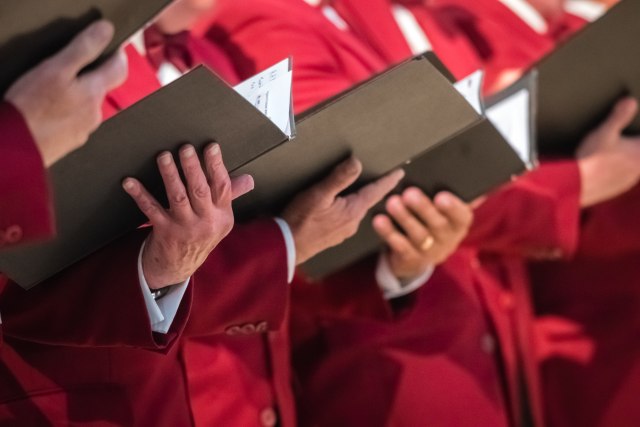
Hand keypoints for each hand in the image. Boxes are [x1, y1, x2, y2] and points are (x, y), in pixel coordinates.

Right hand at [5, 20, 127, 166]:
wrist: (16, 147)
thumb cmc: (31, 108)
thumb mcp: (56, 69)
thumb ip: (84, 49)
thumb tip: (106, 31)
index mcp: (94, 92)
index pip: (119, 70)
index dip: (116, 56)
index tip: (109, 48)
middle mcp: (95, 113)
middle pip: (101, 88)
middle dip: (90, 77)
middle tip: (68, 69)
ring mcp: (84, 130)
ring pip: (86, 106)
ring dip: (76, 97)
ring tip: (53, 93)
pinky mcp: (71, 142)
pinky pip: (74, 122)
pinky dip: (66, 114)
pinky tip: (49, 112)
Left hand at [122, 144, 253, 288]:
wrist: (180, 266)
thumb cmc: (200, 234)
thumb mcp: (219, 219)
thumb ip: (230, 196)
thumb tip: (249, 180)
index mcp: (222, 215)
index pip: (222, 187)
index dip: (217, 166)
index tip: (211, 146)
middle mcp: (206, 222)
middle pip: (200, 191)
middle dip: (192, 167)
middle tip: (185, 148)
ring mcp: (184, 228)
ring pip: (177, 197)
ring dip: (170, 176)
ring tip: (163, 157)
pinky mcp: (164, 232)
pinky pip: (151, 210)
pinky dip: (140, 195)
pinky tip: (130, 182)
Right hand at [282, 157, 403, 264]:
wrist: (286, 247)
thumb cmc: (300, 221)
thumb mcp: (319, 194)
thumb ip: (339, 178)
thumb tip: (357, 162)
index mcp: (353, 211)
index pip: (376, 192)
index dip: (388, 180)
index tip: (400, 172)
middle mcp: (352, 223)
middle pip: (367, 201)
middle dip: (374, 189)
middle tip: (382, 177)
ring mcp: (343, 232)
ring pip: (356, 210)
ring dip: (359, 198)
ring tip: (360, 188)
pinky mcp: (333, 236)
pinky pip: (346, 217)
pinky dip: (347, 208)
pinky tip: (339, 205)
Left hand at [373, 189, 472, 280]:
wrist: (419, 256)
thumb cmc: (432, 221)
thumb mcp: (446, 211)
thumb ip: (452, 194)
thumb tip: (463, 176)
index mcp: (459, 222)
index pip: (461, 215)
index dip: (453, 207)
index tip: (441, 196)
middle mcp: (447, 238)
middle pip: (437, 224)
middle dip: (423, 208)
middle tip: (409, 193)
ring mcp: (429, 251)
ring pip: (419, 235)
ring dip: (404, 218)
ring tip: (392, 203)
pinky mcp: (411, 259)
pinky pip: (400, 246)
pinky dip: (389, 233)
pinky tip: (379, 221)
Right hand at [577, 97, 639, 206]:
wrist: (576, 185)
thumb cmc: (591, 158)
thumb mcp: (604, 131)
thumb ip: (619, 116)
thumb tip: (631, 102)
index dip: (635, 138)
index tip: (631, 136)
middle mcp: (639, 168)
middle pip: (638, 153)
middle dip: (632, 148)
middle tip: (616, 143)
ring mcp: (629, 180)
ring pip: (633, 167)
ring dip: (625, 161)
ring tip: (610, 155)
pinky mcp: (618, 189)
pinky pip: (623, 178)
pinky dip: (616, 172)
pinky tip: (603, 168)